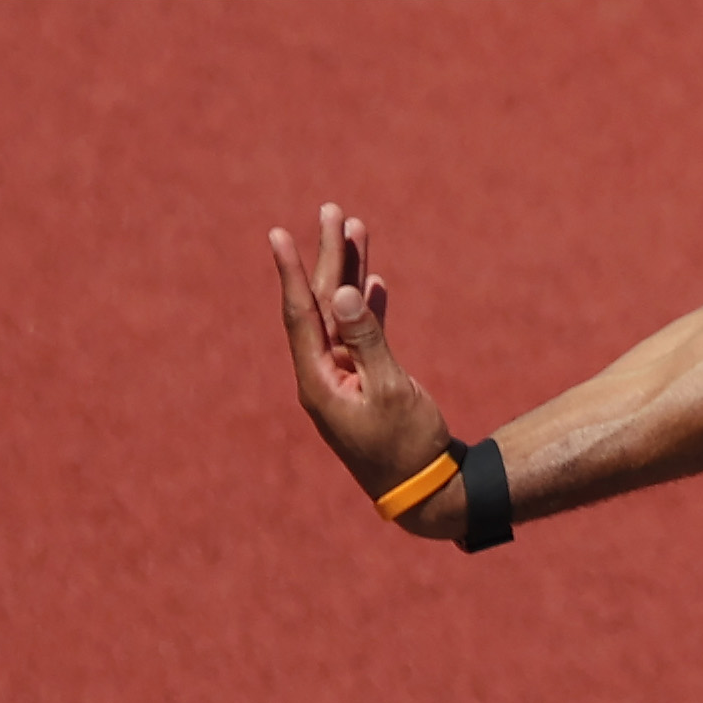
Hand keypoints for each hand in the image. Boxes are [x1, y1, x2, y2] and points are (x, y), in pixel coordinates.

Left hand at [268, 203, 463, 539]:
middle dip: (326, 256)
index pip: (300, 314)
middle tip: (330, 211)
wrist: (426, 491)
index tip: (277, 233)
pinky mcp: (368, 383)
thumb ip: (368, 337)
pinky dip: (367, 306)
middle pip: (319, 304)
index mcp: (319, 380)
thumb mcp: (391, 389)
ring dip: (348, 272)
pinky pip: (362, 333)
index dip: (291, 271)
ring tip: (354, 228)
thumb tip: (339, 291)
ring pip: (340, 314)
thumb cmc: (408, 444)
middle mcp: (324, 375)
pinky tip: (372, 281)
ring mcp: (345, 379)